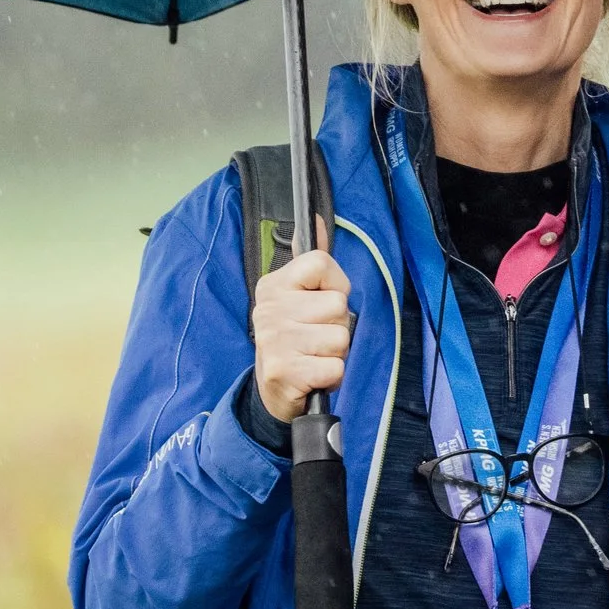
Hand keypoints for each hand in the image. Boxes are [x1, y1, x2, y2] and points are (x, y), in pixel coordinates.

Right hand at [250, 239, 351, 422]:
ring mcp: (273, 340)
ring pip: (340, 337)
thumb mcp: (298, 296)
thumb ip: (313, 261)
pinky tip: (313, 375)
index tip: (321, 302)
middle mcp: (268, 309)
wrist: (272, 390)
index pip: (321, 263)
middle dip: (338, 325)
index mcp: (273, 285)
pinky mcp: (282, 372)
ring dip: (336, 353)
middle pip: (338, 304)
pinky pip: (335, 368)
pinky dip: (332, 377)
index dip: (335, 284)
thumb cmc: (295, 337)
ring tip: (315, 356)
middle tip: (317, 338)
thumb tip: (317, 219)